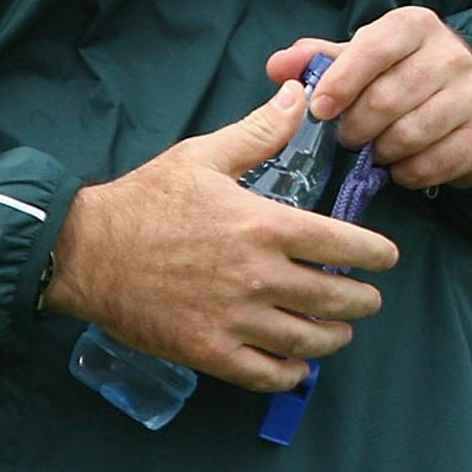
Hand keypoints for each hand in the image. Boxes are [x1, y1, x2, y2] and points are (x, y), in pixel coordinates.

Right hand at [42, 81, 398, 392]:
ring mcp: (234, 319)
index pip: (343, 245)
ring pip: (307, 341)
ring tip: (340, 331)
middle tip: (369, 299)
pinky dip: (289, 375)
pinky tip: (297, 367)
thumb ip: (260, 131)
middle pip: (334, 298)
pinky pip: (264, 374)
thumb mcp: (205, 155)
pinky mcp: (208, 351)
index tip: (386, 258)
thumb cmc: (146, 200)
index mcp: (264, 226)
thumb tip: (299, 96)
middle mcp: (259, 277)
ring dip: (334, 338)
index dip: (375, 254)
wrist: (85, 251)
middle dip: (362, 301)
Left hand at [270, 6, 471, 192]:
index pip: (372, 48)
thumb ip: (320, 61)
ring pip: (409, 135)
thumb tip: (279, 67)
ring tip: (377, 150)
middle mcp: (451, 54)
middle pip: (386, 100)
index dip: (341, 81)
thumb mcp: (365, 58)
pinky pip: (434, 164)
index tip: (321, 109)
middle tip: (348, 138)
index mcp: (414, 26)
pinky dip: (409, 173)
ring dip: (382, 153)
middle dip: (356, 128)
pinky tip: (403, 166)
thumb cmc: (405, 76)